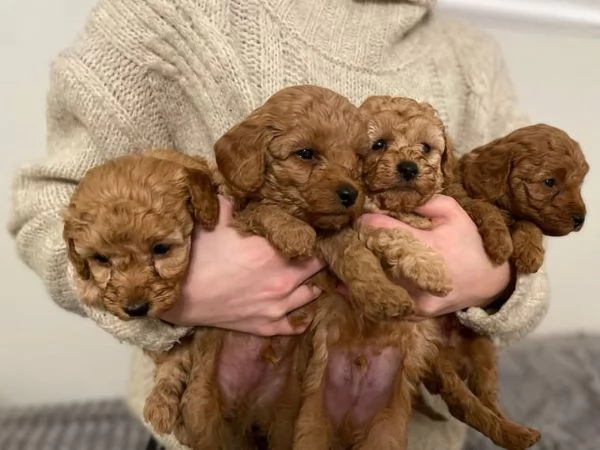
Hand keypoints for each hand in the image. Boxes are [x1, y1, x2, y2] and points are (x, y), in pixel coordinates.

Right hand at [161, 196, 323, 335]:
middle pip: (316, 264)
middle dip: (313, 255)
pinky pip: (294, 325)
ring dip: (311, 283)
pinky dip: (300, 317)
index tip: (308, 227)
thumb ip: (235, 201)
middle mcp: (283, 278)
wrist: (178, 296)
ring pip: (311, 293)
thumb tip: (243, 187)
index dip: (310, 231)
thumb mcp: (216, 217)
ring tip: (308, 276)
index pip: (309, 237)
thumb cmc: (197, 255)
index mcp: (274, 249)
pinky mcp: (265, 326)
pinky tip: (301, 310)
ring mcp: (277, 306)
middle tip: (310, 249)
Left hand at [360, 195, 511, 318]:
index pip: (387, 232)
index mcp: (429, 247)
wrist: (489, 282)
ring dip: (359, 272)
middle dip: (360, 247)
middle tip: (347, 238)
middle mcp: (419, 276)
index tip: (360, 218)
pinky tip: (353, 283)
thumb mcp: (454, 213)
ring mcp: (416, 299)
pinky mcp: (414, 313)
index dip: (369, 224)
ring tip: (344, 260)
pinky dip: (368, 293)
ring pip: (375, 285)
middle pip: (374, 260)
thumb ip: (425, 202)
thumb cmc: (469, 243)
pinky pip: (384, 304)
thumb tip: (392, 199)